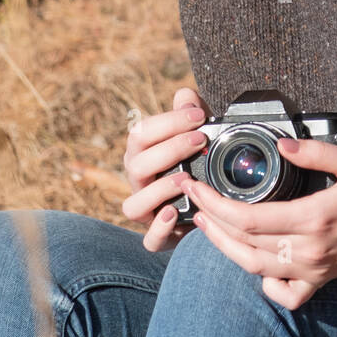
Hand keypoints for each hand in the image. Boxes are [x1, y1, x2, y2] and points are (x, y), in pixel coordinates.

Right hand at [122, 87, 213, 251]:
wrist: (203, 199)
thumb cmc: (193, 159)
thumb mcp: (194, 132)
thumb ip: (189, 110)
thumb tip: (185, 97)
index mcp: (141, 153)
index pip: (140, 132)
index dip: (168, 122)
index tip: (199, 116)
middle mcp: (138, 181)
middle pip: (136, 164)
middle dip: (170, 149)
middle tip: (199, 140)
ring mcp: (145, 210)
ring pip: (133, 205)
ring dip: (160, 189)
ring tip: (186, 178)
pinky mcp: (158, 235)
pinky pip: (149, 240)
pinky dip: (160, 229)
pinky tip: (176, 213)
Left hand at [179, 137, 336, 310]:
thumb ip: (315, 151)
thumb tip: (282, 143)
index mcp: (314, 218)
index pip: (248, 219)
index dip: (215, 204)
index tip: (196, 186)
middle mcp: (310, 250)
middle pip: (244, 244)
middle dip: (211, 220)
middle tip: (192, 197)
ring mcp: (314, 270)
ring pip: (255, 268)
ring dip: (224, 247)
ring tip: (205, 223)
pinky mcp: (321, 280)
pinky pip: (284, 292)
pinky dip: (262, 281)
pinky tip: (251, 259)